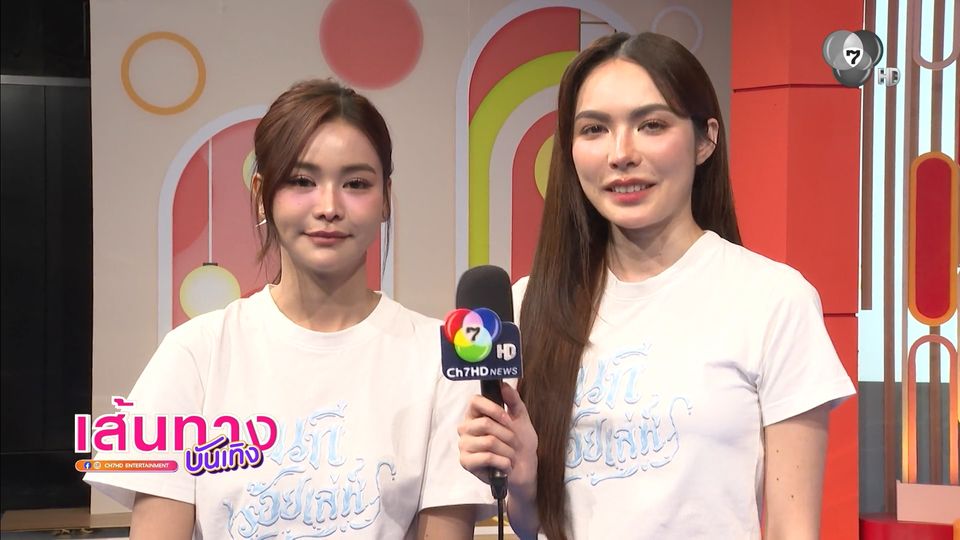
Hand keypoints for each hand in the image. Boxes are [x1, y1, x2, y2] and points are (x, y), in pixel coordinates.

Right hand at [457, 381, 537, 501]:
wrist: (524, 469)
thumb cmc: (520, 442)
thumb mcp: (520, 418)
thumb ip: (513, 400)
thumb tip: (503, 385)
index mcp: (475, 415)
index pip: (475, 401)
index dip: (493, 409)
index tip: (509, 419)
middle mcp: (465, 428)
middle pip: (485, 423)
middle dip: (507, 434)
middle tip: (514, 442)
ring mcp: (464, 445)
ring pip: (489, 441)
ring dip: (508, 450)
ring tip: (511, 455)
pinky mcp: (466, 462)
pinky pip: (487, 457)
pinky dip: (504, 462)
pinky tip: (506, 465)